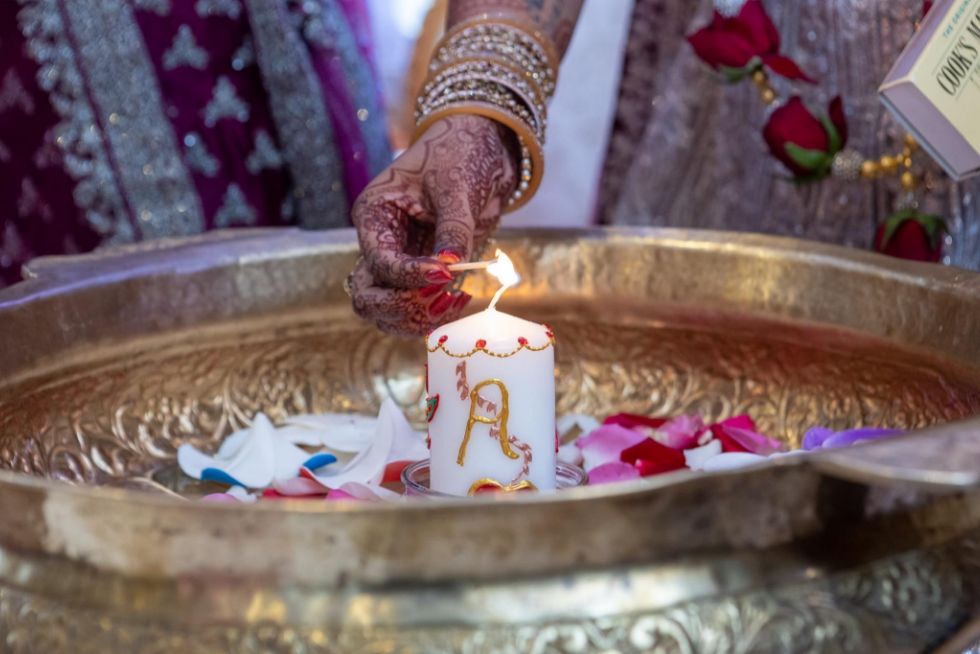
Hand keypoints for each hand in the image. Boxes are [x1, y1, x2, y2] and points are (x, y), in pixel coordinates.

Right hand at [350, 115, 516, 336]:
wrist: (483, 148)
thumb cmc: (460, 153)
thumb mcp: (456, 187)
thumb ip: (453, 229)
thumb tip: (451, 267)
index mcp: (374, 216)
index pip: (380, 262)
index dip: (410, 275)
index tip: (446, 274)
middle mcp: (381, 244)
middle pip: (369, 297)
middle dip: (401, 306)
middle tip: (441, 298)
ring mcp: (401, 262)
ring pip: (388, 312)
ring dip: (417, 319)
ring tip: (454, 303)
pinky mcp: (424, 274)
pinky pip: (416, 309)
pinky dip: (434, 316)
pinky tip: (461, 302)